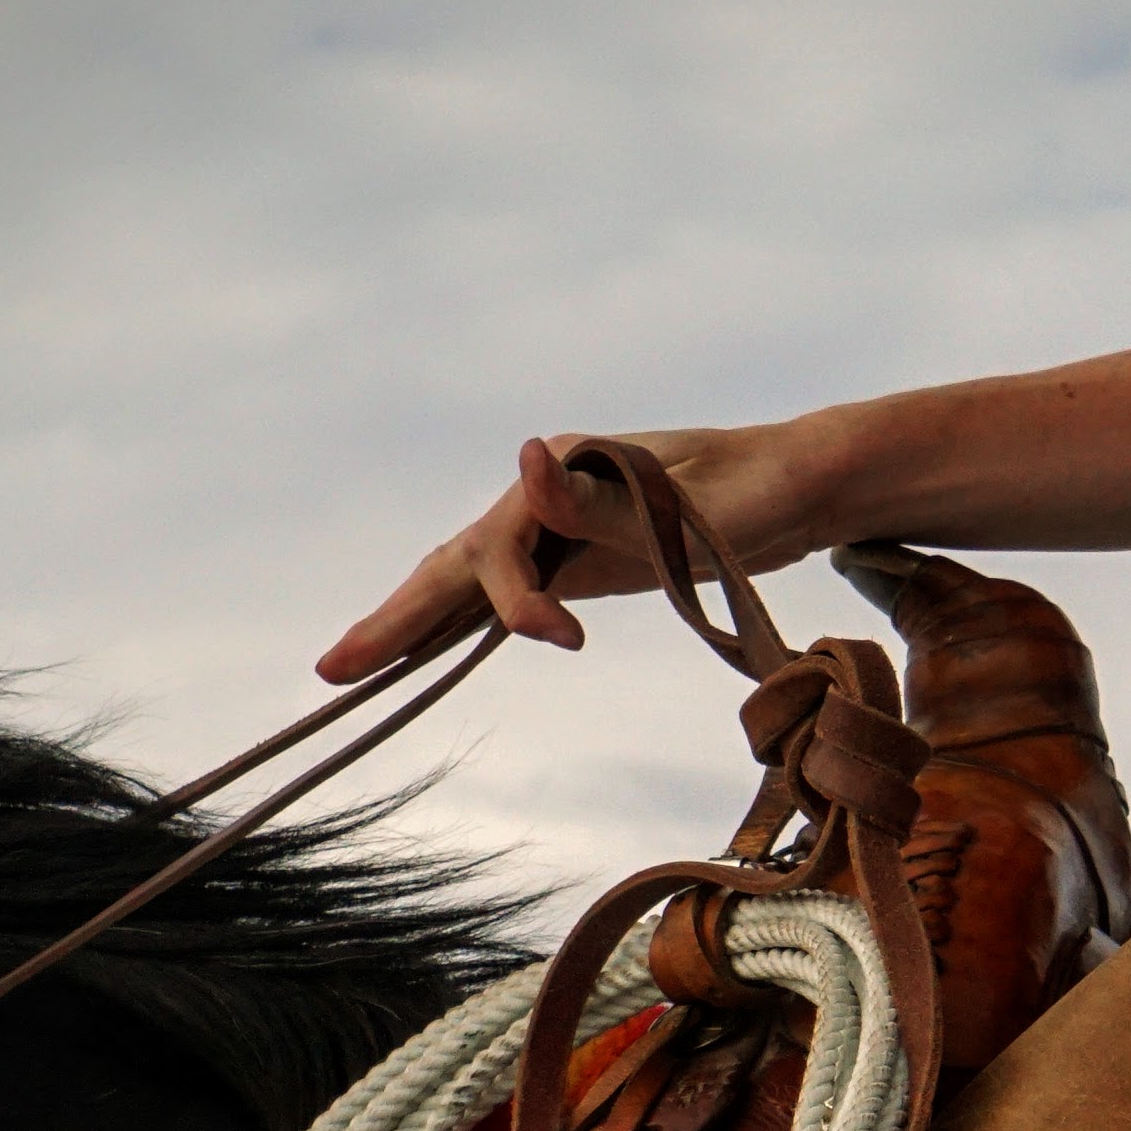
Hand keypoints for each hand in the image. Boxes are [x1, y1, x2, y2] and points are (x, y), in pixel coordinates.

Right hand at [316, 427, 810, 682]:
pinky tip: (427, 651)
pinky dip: (458, 623)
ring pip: (468, 576)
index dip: (512, 600)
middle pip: (455, 560)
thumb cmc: (755, 490)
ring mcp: (556, 526)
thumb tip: (522, 458)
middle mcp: (547, 493)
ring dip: (412, 622)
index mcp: (565, 470)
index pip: (502, 547)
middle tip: (333, 671)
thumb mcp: (685, 502)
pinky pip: (501, 593)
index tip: (565, 641)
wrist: (797, 482)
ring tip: (352, 666)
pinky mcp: (574, 557)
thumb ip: (598, 500)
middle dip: (396, 618)